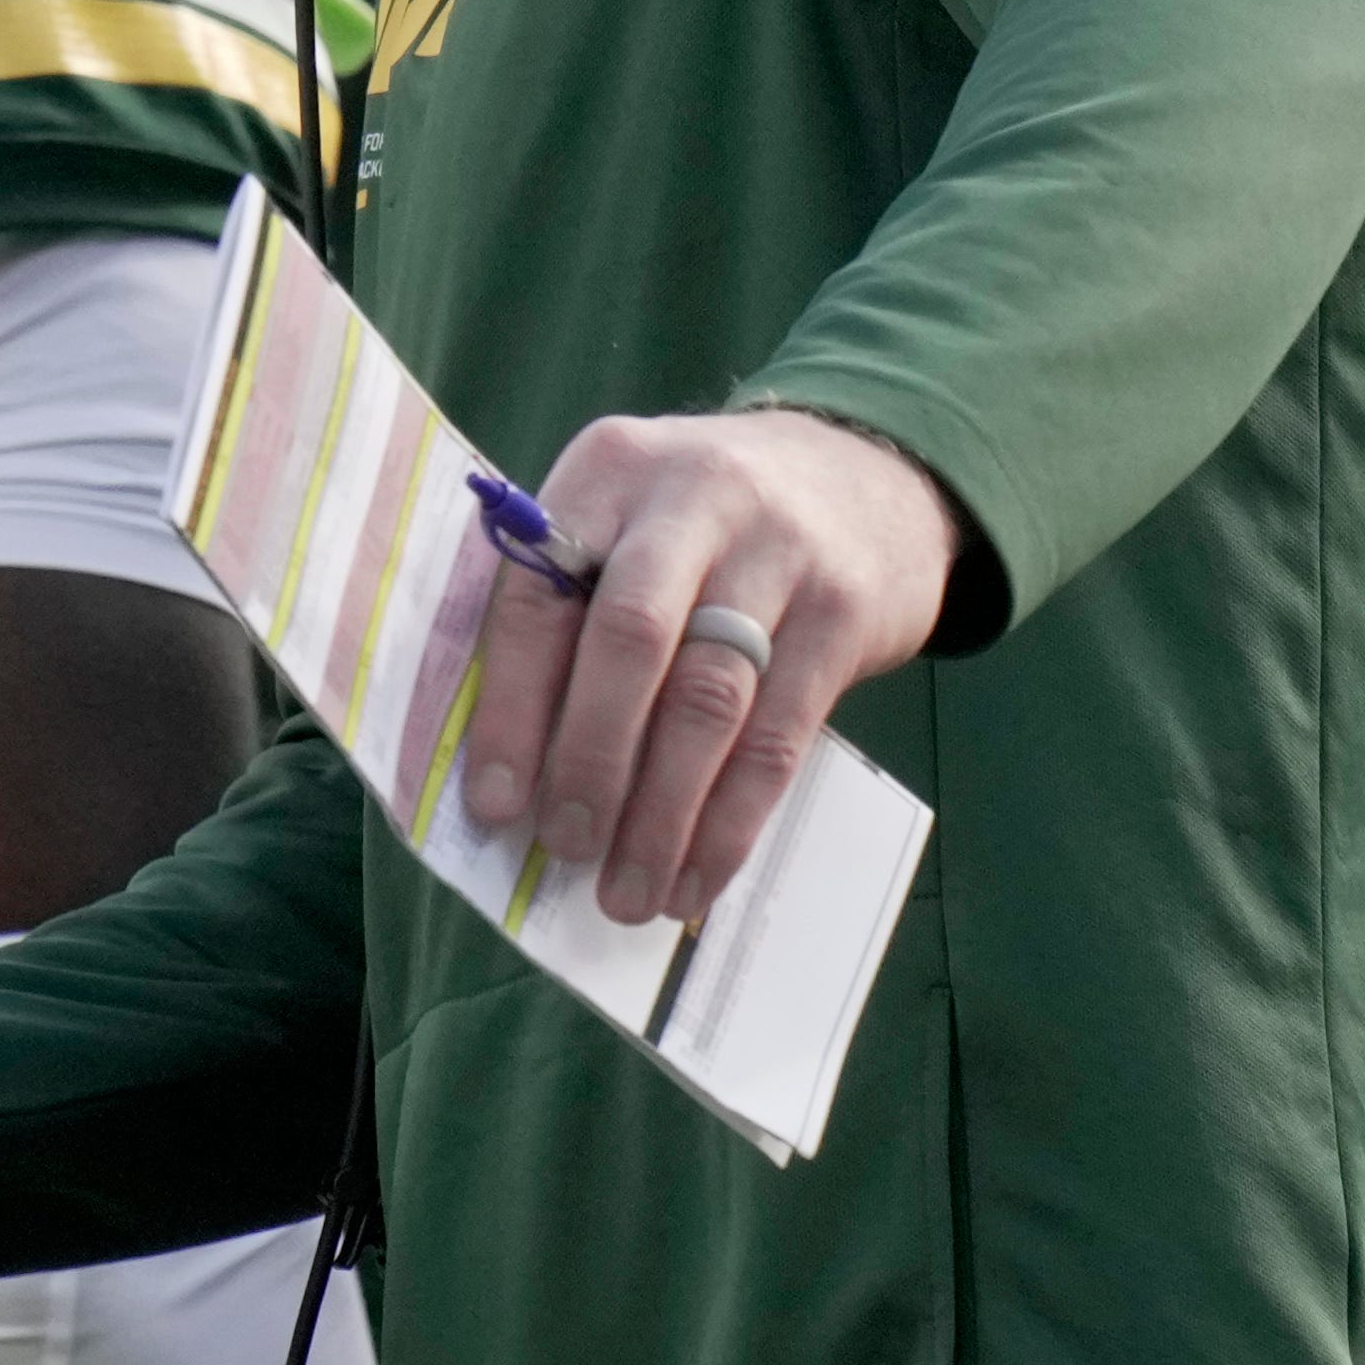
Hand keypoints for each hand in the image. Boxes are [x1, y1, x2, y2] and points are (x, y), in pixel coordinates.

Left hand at [459, 405, 960, 925]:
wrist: (869, 472)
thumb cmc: (705, 521)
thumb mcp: (629, 517)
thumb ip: (568, 607)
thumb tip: (510, 771)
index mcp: (607, 472)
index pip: (538, 596)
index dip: (512, 708)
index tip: (495, 804)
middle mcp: (692, 498)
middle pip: (630, 641)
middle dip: (591, 760)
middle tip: (566, 850)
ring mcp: (779, 552)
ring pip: (710, 699)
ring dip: (663, 812)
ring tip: (630, 893)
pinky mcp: (845, 612)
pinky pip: (782, 733)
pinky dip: (733, 817)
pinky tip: (698, 873)